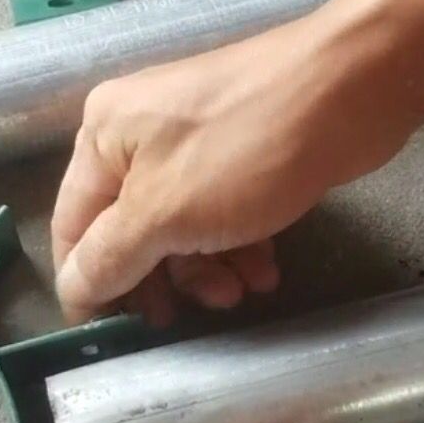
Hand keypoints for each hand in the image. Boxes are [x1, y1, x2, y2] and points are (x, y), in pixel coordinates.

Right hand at [52, 0, 421, 324]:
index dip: (86, 284)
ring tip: (241, 293)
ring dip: (207, 268)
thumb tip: (72, 290)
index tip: (110, 335)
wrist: (351, 88)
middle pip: (131, 228)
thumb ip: (111, 257)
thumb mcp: (165, 212)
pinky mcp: (246, 150)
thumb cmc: (245, 150)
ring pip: (183, 225)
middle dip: (159, 278)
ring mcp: (198, 140)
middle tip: (180, 320)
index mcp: (104, 135)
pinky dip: (240, 243)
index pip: (73, 225)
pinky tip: (266, 271)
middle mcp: (141, 133)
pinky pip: (226, 210)